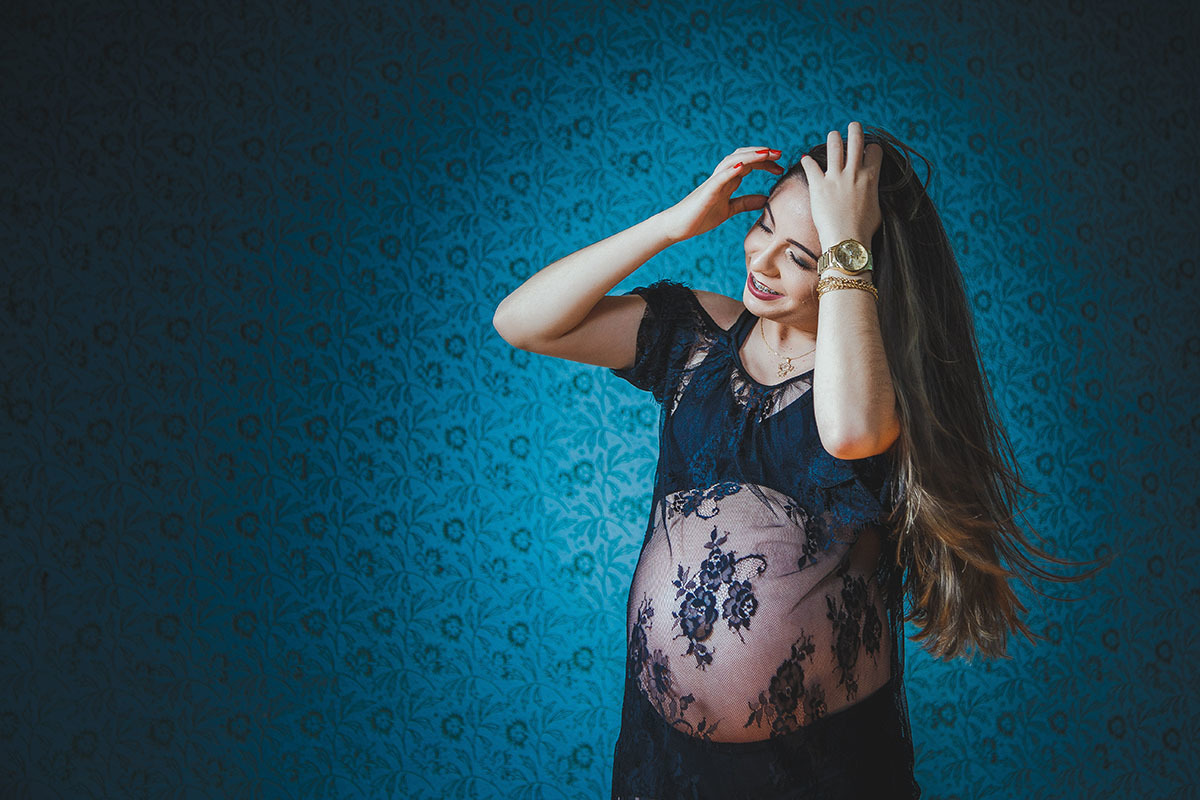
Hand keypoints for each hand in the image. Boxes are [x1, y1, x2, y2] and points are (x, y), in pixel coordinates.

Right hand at [660, 146, 784, 241]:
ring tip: (766, 153)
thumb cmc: (700, 217)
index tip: (781, 167)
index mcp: (727, 181)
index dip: (765, 163)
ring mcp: (713, 182)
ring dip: (751, 156)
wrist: (677, 226)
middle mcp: (721, 177)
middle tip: (780, 154)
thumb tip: (766, 200)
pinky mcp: (706, 192)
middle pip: (743, 157)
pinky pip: (719, 177)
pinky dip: (731, 170)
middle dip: (762, 154)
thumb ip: (745, 202)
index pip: (749, 165)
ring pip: (732, 161)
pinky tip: (742, 165)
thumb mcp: (729, 209)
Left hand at [800, 122, 882, 251]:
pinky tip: (806, 159)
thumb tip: (871, 190)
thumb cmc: (863, 231)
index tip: (868, 150)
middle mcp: (854, 173)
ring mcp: (835, 178)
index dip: (871, 148)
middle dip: (855, 130)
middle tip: (853, 126)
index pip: (874, 150)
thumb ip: (872, 193)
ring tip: (833, 136)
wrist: (847, 243)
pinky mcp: (818, 186)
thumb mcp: (877, 208)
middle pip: (856, 140)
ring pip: (835, 145)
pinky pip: (811, 165)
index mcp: (871, 178)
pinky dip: (808, 161)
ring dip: (834, 138)